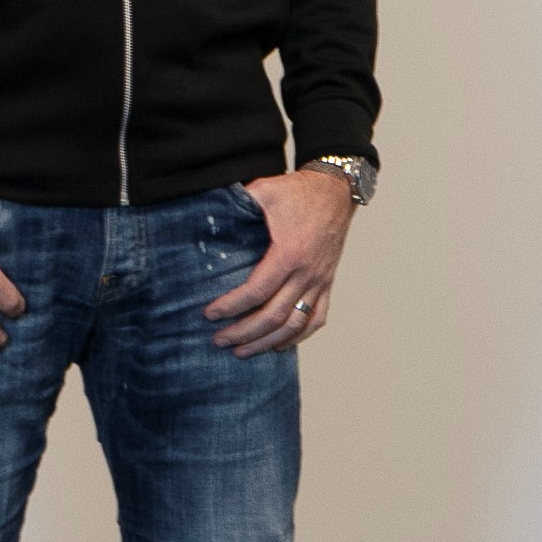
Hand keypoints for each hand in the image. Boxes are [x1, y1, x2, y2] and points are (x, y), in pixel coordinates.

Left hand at [204, 169, 356, 354]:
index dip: (231, 306)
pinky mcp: (327, 282)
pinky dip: (299, 336)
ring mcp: (320, 280)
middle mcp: (307, 272)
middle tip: (219, 340)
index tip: (209, 314)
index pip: (257, 291)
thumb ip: (237, 203)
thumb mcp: (265, 192)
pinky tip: (279, 345)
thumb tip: (204, 213)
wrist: (337, 191)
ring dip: (268, 342)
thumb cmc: (299, 192)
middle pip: (275, 315)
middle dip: (244, 332)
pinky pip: (318, 317)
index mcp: (290, 252)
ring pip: (295, 323)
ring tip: (243, 351)